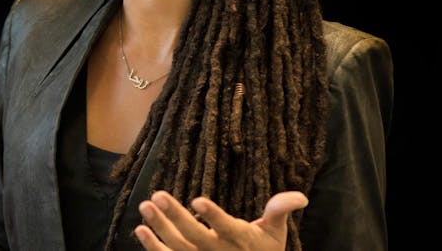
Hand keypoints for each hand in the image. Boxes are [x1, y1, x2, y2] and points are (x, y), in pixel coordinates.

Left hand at [134, 189, 307, 249]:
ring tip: (145, 207)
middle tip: (158, 195)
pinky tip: (140, 230)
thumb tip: (300, 196)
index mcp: (242, 241)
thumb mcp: (275, 233)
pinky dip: (153, 247)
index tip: (198, 200)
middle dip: (176, 218)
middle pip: (195, 238)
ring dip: (160, 228)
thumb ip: (279, 211)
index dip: (213, 216)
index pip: (227, 228)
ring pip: (178, 248)